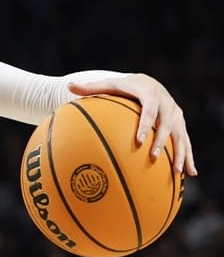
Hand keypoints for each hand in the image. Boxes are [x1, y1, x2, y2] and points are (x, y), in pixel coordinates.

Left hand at [69, 73, 195, 175]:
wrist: (147, 83)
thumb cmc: (122, 87)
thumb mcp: (108, 84)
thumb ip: (89, 88)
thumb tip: (67, 86)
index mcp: (150, 94)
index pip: (149, 110)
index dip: (146, 125)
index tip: (139, 141)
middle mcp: (167, 104)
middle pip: (168, 124)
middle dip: (162, 141)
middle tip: (153, 157)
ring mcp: (176, 115)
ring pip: (182, 135)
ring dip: (181, 153)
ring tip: (177, 171)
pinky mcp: (180, 124)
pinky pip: (186, 142)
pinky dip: (188, 156)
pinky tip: (190, 174)